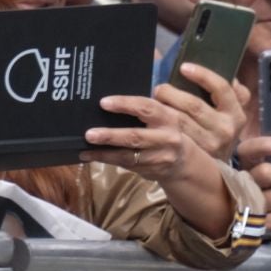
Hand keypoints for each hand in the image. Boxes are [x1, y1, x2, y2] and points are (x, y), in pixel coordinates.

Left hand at [83, 94, 202, 184]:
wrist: (186, 163)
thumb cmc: (170, 132)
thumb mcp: (169, 116)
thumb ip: (151, 108)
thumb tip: (119, 99)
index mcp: (170, 118)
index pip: (146, 108)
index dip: (125, 104)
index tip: (104, 102)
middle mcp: (166, 138)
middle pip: (135, 136)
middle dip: (111, 135)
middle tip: (89, 134)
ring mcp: (158, 157)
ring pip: (127, 155)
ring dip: (104, 153)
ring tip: (84, 149)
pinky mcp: (150, 171)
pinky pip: (126, 165)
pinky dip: (108, 160)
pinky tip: (93, 156)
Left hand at [153, 63, 249, 160]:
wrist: (215, 172)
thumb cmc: (218, 129)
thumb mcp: (229, 110)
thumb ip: (226, 90)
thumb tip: (208, 69)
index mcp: (236, 113)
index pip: (221, 88)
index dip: (202, 75)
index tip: (183, 67)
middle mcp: (225, 129)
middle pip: (194, 105)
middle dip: (172, 93)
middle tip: (159, 88)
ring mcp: (209, 145)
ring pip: (179, 121)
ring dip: (161, 108)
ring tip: (151, 101)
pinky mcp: (193, 156)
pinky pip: (171, 136)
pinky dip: (157, 127)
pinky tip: (148, 121)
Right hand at [237, 136, 270, 232]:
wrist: (244, 223)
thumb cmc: (261, 187)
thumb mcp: (258, 165)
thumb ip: (263, 151)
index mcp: (243, 167)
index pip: (247, 150)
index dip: (263, 145)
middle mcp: (241, 185)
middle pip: (265, 171)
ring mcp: (247, 207)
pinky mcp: (257, 227)